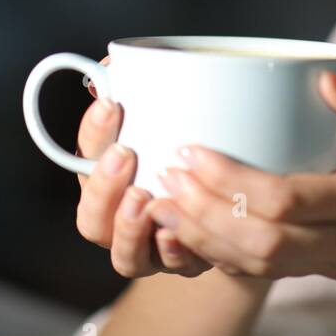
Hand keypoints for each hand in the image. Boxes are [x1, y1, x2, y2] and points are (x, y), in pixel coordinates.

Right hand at [73, 57, 211, 277]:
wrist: (251, 190)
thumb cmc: (200, 137)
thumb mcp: (174, 107)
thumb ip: (142, 83)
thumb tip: (115, 66)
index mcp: (111, 176)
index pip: (85, 157)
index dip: (93, 133)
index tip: (111, 105)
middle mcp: (124, 216)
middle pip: (91, 219)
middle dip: (101, 187)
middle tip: (124, 155)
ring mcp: (155, 246)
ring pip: (125, 256)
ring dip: (128, 230)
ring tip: (143, 199)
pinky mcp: (190, 262)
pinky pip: (174, 269)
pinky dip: (174, 253)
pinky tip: (180, 234)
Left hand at [144, 71, 335, 300]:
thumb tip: (328, 77)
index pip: (288, 203)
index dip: (232, 181)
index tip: (194, 151)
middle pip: (259, 243)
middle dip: (203, 212)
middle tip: (163, 176)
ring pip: (258, 265)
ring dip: (205, 237)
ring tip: (162, 204)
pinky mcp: (333, 271)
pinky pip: (271, 271)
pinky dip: (227, 253)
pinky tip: (197, 228)